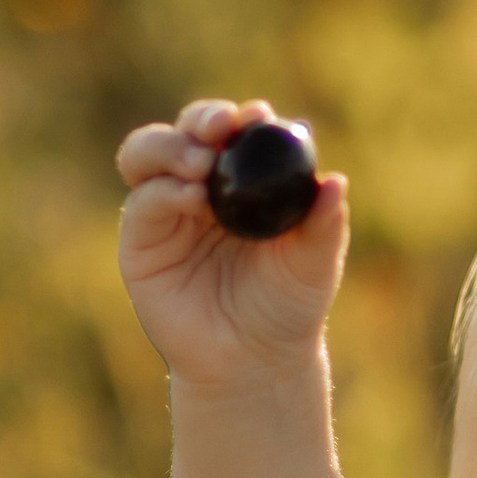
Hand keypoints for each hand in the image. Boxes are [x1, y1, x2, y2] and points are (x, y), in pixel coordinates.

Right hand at [116, 97, 348, 390]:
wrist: (253, 360)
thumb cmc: (288, 306)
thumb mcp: (314, 263)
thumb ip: (325, 222)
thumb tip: (336, 181)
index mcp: (243, 179)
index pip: (235, 132)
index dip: (242, 118)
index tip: (259, 117)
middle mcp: (200, 185)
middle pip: (187, 131)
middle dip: (201, 119)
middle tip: (220, 127)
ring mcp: (166, 210)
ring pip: (148, 153)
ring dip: (171, 147)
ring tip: (200, 164)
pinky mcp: (140, 241)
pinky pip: (142, 202)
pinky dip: (163, 191)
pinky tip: (191, 198)